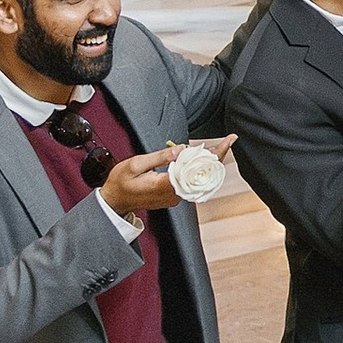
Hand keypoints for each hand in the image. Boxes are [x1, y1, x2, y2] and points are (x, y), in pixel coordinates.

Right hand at [100, 141, 231, 219]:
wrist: (114, 201)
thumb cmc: (121, 183)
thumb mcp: (136, 164)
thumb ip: (160, 157)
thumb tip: (181, 149)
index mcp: (166, 185)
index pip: (196, 169)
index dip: (213, 155)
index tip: (228, 142)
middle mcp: (174, 194)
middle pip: (202, 174)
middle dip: (216, 157)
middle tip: (227, 141)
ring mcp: (174, 198)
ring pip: (196, 179)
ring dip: (205, 163)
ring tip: (216, 148)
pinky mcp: (173, 198)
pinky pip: (189, 182)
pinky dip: (195, 170)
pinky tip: (197, 159)